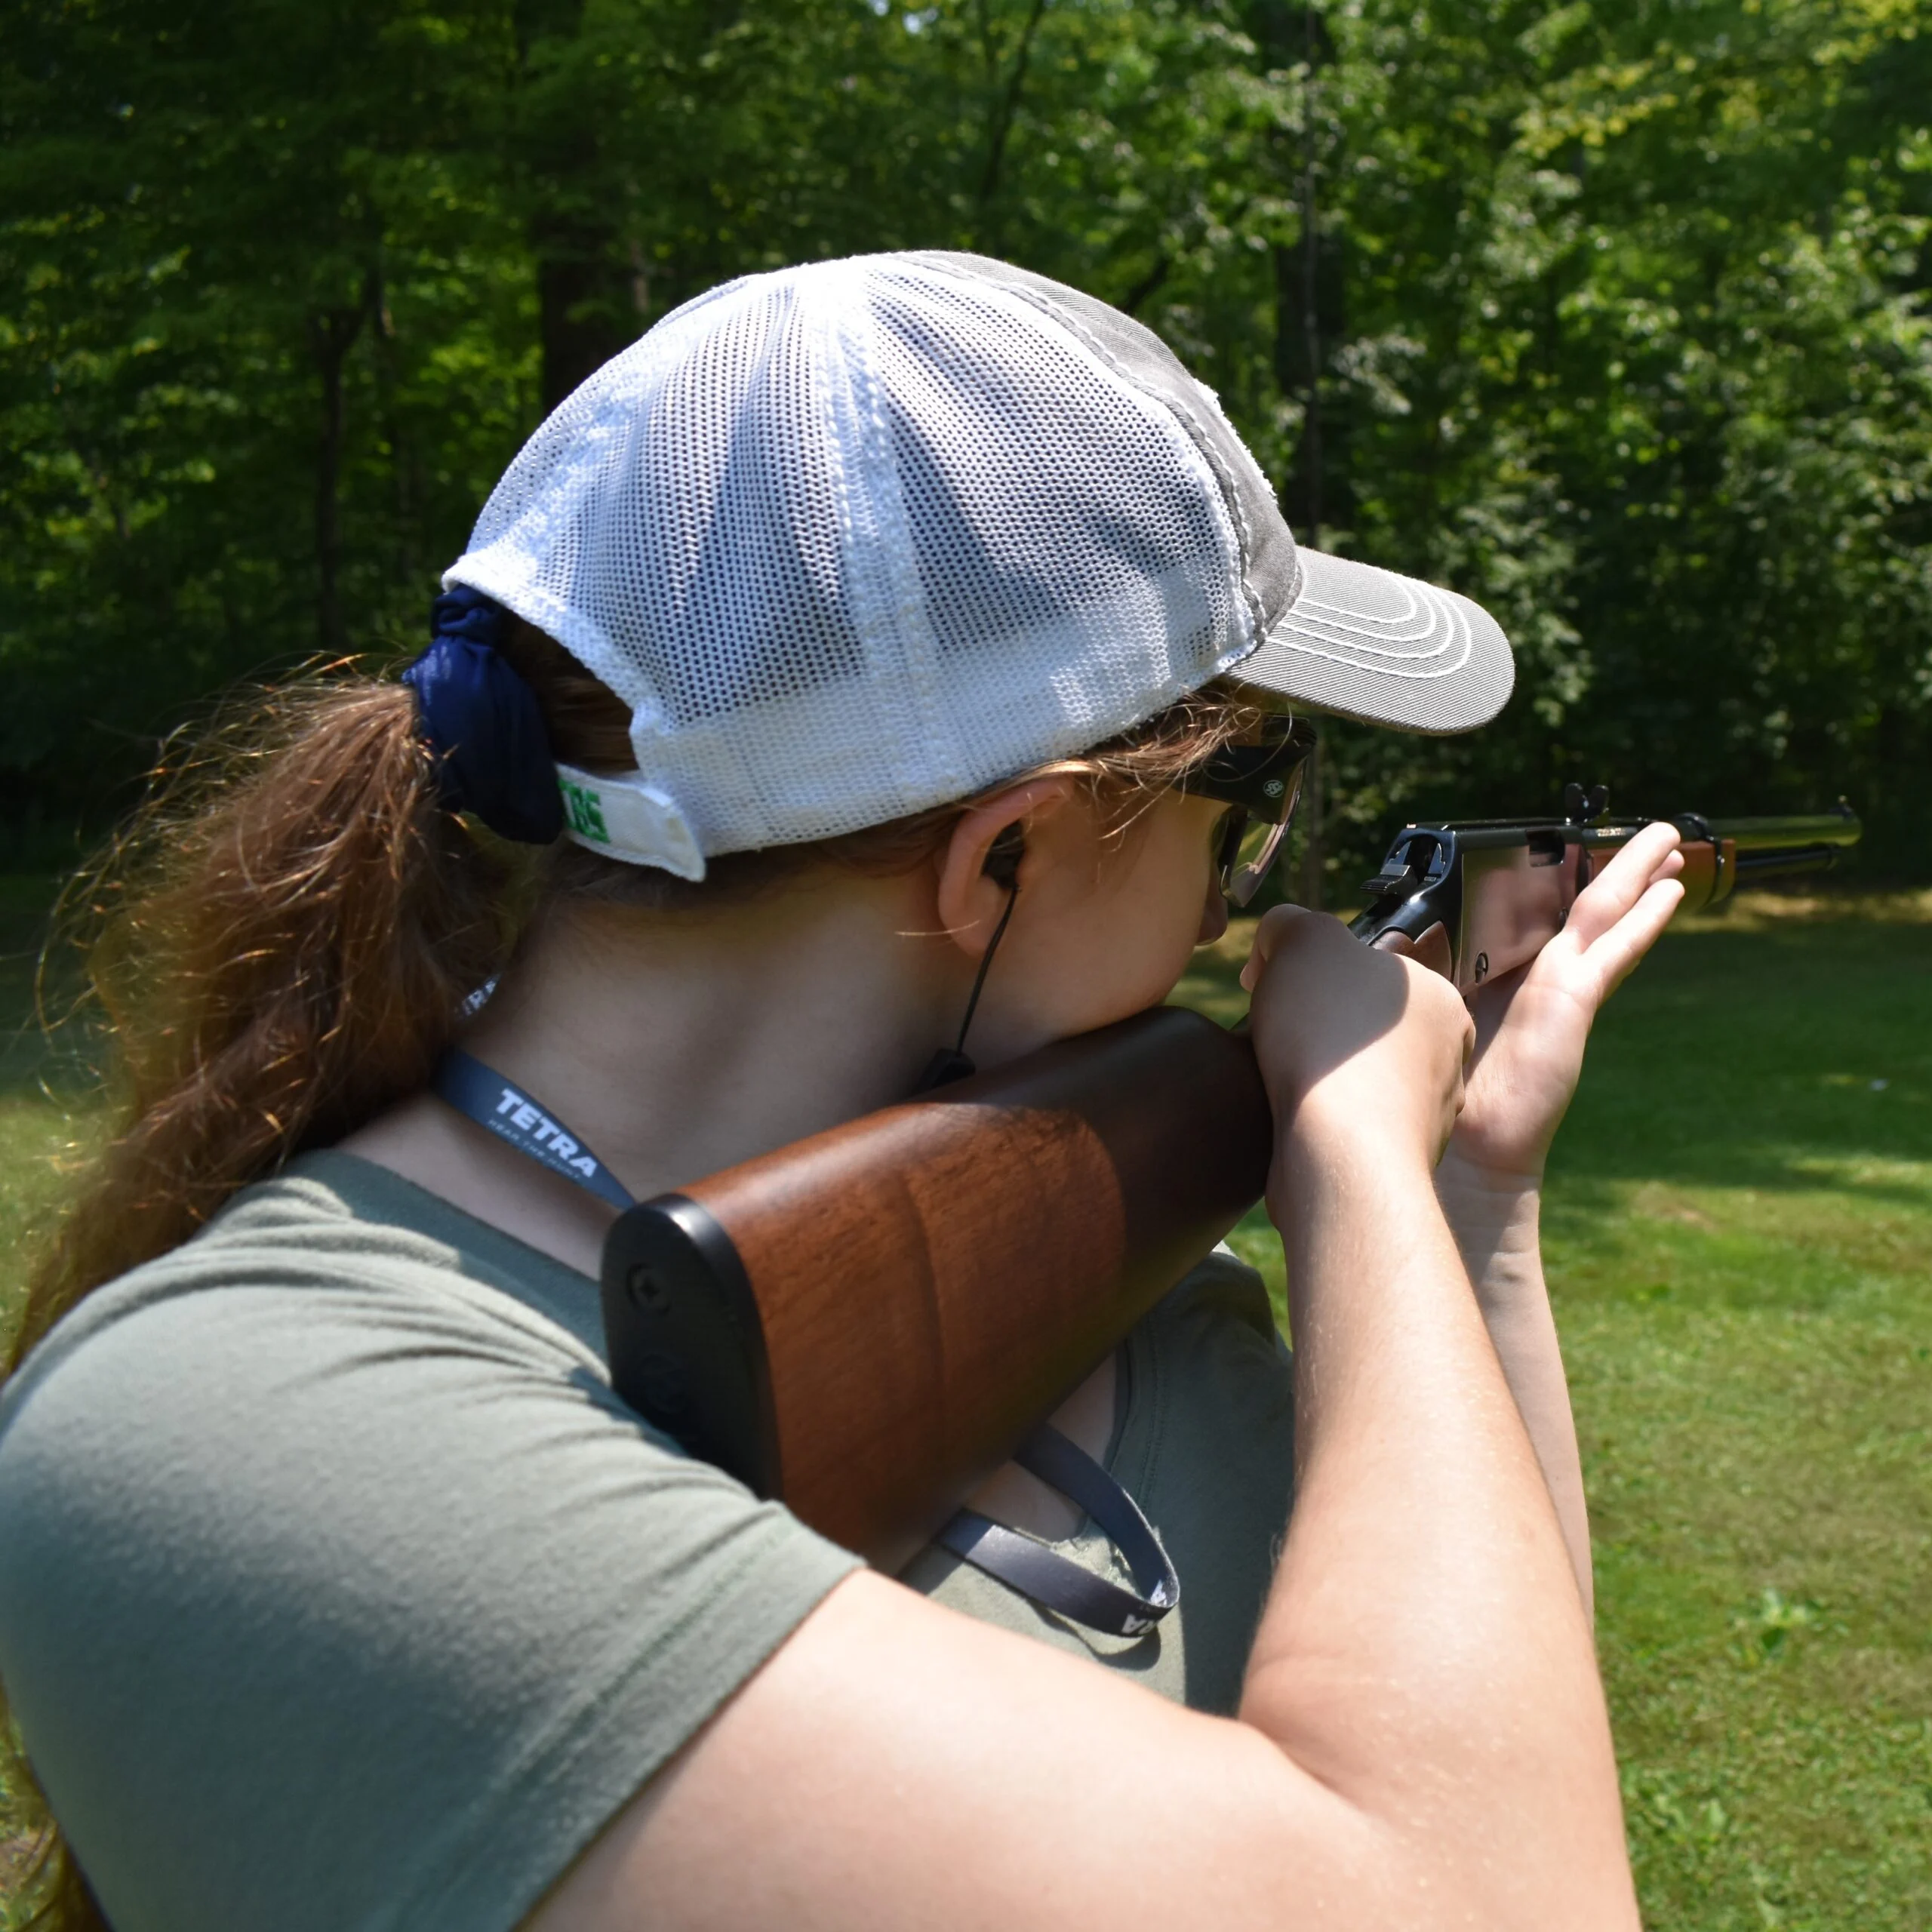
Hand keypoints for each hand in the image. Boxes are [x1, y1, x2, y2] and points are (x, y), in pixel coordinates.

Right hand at [1241, 905, 1473, 1179]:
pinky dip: (1320, 1120)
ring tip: (1282, 1075)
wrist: (1338, 1149)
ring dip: (1320, 1074)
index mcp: (1441, 998)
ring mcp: (1425, 1115)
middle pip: (1366, 1025)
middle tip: (1279, 1026)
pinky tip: (1296, 1118)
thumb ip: (1292, 922)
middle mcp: (1447, 1056)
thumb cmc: (1332, 1034)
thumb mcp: (1305, 940)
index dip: (1321, 969)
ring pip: (1359, 1078)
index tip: (1283, 981)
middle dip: (1320, 1022)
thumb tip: (1278, 939)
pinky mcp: (1391, 1160)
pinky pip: (1348, 1127)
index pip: (1376, 969)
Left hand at [1445, 822, 1685, 1185]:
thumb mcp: (1424, 1003)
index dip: (1554, 873)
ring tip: (1671, 840)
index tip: (1572, 840)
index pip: (1532, 906)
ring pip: (1603, 913)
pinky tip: (1670, 890)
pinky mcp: (1574, 1000)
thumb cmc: (1438, 1078)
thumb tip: (1392, 936)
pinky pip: (1616, 949)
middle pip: (1580, 902)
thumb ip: (1421, 965)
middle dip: (1616, 865)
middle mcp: (1535, 970)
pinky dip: (1644, 919)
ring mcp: (1561, 984)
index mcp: (1499, 966)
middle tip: (1652, 834)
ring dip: (1638, 875)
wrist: (1466, 1139)